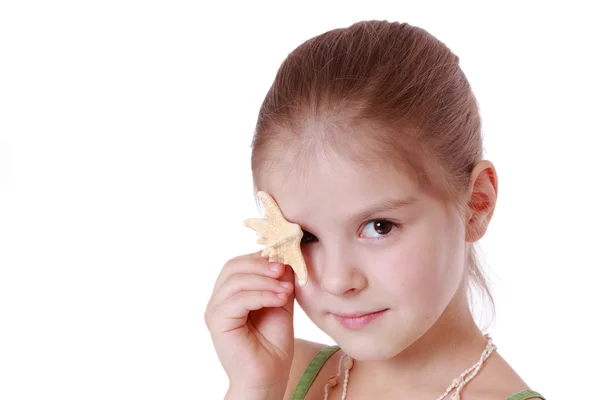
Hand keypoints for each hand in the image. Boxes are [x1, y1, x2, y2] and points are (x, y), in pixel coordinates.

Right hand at [205, 251, 295, 396]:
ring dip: (265, 280)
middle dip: (261, 264)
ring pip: (236, 280)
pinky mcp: (218, 322)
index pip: (239, 263)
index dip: (261, 257)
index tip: (286, 259)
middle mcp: (218, 300)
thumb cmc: (273, 345)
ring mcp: (215, 311)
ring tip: (287, 289)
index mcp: (229, 294)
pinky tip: (280, 298)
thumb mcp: (280, 304)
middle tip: (285, 268)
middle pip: (233, 266)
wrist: (268, 377)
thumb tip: (285, 256)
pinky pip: (238, 298)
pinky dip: (262, 294)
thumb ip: (279, 281)